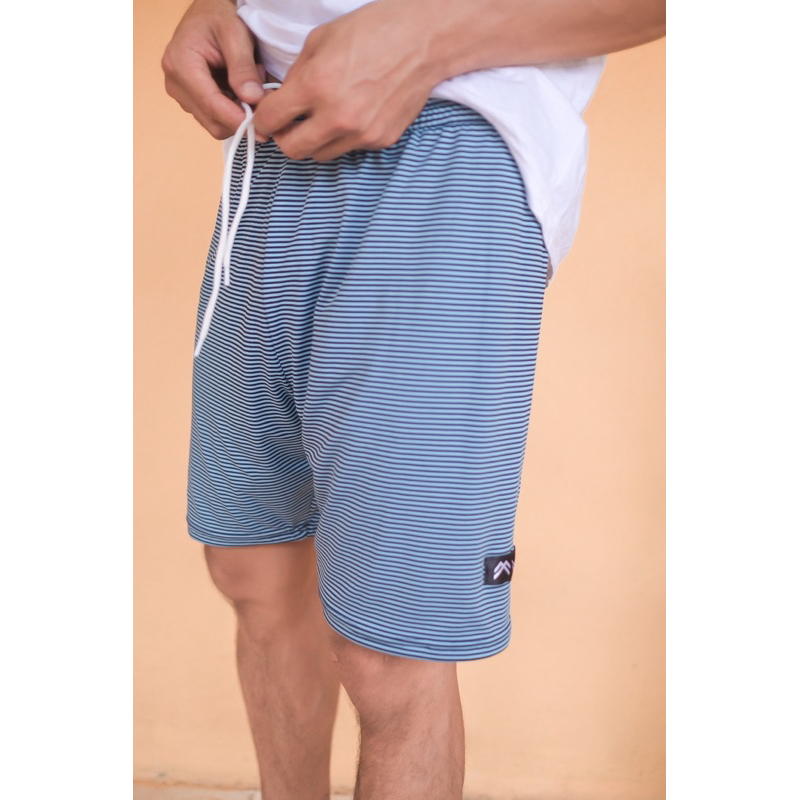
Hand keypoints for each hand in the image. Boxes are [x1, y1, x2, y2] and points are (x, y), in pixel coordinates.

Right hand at [162, 0, 266, 138]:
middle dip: (240, 117)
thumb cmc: (219, 16)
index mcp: (181, 64)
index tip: (261, 128)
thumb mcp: (236, 34)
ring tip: (248, 85)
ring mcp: (181, 93)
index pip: (211, 104)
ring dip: (238, 112)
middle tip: (261, 97)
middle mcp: (175, 83)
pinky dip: (233, 110)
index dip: (237, 120)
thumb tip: (252, 99)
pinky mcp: (190, 99)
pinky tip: (239, 89)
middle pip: (213, 122)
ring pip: (215, 123)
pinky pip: (215, 117)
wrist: (207, 12)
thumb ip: (243, 67)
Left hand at [252, 0, 444, 160]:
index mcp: (316, 86)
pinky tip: (353, 114)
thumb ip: (296, 75)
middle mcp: (337, 116)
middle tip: (289, 126)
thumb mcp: (320, 41)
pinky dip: (343, 137)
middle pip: (293, 150)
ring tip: (323, 119)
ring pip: (321, 155)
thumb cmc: (372, 32)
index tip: (266, 119)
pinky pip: (350, 148)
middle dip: (285, 138)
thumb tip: (282, 100)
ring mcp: (361, 133)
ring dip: (314, 141)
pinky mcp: (380, 140)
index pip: (272, 120)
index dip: (263, 120)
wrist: (421, 41)